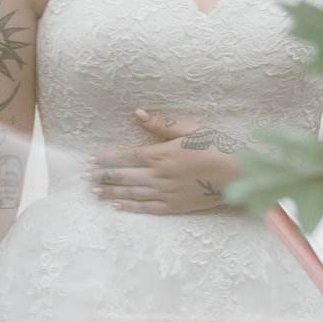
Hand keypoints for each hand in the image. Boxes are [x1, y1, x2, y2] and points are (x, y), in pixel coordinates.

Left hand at [88, 110, 243, 214]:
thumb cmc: (216, 146)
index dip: (107, 157)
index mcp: (160, 154)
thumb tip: (137, 114)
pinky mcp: (174, 205)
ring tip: (95, 192)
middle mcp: (158, 175)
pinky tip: (118, 206)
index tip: (91, 159)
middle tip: (85, 177)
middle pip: (123, 176)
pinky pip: (147, 207)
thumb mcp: (190, 129)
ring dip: (111, 192)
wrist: (237, 173)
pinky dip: (131, 207)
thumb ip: (161, 124)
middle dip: (102, 176)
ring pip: (131, 193)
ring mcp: (165, 192)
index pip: (125, 156)